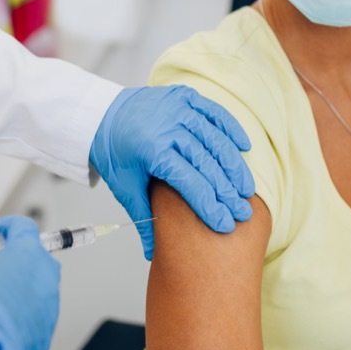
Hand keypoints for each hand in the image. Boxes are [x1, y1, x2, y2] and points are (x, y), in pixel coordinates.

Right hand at [0, 216, 59, 349]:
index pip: (24, 228)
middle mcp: (44, 278)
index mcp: (26, 254)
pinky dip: (21, 320)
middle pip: (37, 261)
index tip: (2, 231)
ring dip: (21, 293)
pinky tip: (0, 325)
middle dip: (20, 262)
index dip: (10, 227)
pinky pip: (35, 321)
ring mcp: (48, 308)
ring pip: (39, 293)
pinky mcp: (44, 336)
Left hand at [90, 85, 255, 259]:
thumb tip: (152, 254)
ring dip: (234, 165)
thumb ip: (144, 218)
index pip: (190, 182)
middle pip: (207, 162)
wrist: (103, 114)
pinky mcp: (184, 95)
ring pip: (215, 138)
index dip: (210, 205)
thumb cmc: (116, 153)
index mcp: (151, 150)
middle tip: (243, 213)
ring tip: (247, 189)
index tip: (225, 224)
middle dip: (228, 191)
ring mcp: (178, 108)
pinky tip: (244, 147)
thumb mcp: (125, 187)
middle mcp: (167, 126)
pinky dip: (231, 129)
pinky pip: (214, 112)